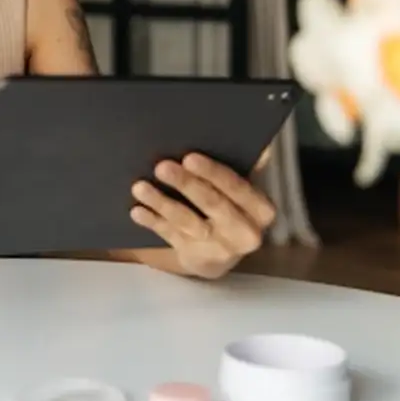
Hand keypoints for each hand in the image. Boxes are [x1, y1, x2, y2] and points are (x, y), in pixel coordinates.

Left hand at [130, 153, 275, 279]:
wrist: (223, 251)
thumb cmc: (231, 205)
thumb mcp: (242, 191)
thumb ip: (245, 167)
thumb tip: (254, 142)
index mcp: (260, 210)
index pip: (237, 188)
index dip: (212, 172)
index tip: (189, 157)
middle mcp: (245, 233)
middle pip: (212, 203)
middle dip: (185, 184)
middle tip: (161, 166)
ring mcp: (220, 249)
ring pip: (187, 221)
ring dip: (162, 202)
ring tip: (140, 187)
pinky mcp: (197, 258)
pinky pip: (171, 236)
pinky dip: (153, 221)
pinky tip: (138, 210)